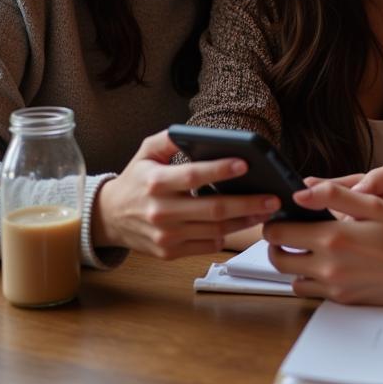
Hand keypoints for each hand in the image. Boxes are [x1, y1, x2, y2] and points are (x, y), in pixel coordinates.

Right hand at [91, 130, 280, 258]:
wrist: (109, 218)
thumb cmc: (136, 179)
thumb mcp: (146, 152)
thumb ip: (169, 137)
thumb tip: (197, 131)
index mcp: (155, 182)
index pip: (192, 175)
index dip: (219, 170)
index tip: (245, 163)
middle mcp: (160, 211)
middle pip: (212, 209)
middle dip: (247, 203)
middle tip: (273, 197)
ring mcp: (165, 235)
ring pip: (215, 229)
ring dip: (245, 221)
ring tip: (266, 210)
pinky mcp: (170, 252)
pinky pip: (207, 244)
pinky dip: (228, 234)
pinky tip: (243, 223)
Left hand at [264, 181, 382, 307]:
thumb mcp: (374, 205)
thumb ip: (334, 195)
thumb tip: (299, 193)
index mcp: (332, 238)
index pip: (279, 233)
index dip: (275, 221)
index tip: (283, 214)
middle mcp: (327, 266)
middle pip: (278, 259)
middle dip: (277, 243)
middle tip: (289, 231)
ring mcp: (334, 287)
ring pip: (291, 279)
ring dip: (293, 263)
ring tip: (309, 247)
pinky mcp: (343, 300)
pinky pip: (312, 291)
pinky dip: (310, 279)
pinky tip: (327, 264)